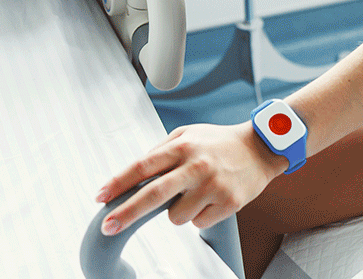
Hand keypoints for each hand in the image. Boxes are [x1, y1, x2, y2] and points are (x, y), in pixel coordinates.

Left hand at [94, 122, 287, 234]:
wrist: (262, 148)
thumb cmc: (219, 142)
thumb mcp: (188, 134)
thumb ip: (161, 151)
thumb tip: (134, 174)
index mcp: (183, 146)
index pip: (143, 166)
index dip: (118, 183)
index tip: (101, 197)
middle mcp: (196, 165)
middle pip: (153, 194)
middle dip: (126, 213)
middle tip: (107, 227)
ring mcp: (213, 185)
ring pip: (176, 216)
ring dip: (178, 211)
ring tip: (196, 193)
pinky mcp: (228, 202)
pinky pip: (198, 222)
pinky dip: (200, 215)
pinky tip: (212, 198)